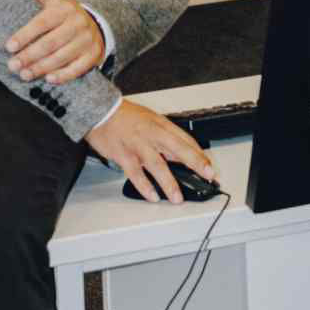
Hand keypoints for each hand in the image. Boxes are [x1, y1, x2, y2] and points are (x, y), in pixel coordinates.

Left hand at [5, 0, 103, 84]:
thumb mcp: (55, 0)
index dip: (24, 35)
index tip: (9, 47)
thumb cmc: (67, 14)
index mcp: (64, 10)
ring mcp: (87, 41)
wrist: (98, 22)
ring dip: (41, 68)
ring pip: (62, 57)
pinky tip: (48, 79)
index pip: (41, 24)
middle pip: (50, 43)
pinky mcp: (93, 55)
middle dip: (29, 56)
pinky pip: (78, 69)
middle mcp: (77, 25)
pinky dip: (63, 75)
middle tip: (12, 65)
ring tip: (24, 75)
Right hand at [87, 100, 216, 202]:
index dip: (199, 154)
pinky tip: (152, 195)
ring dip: (168, 182)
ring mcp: (137, 145)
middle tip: (206, 175)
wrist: (100, 111)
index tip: (209, 167)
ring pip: (156, 165)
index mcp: (161, 125)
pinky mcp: (123, 155)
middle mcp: (152, 134)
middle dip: (194, 162)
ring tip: (177, 197)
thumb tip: (181, 156)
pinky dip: (144, 186)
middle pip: (177, 148)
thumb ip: (166, 138)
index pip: (186, 139)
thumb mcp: (151, 120)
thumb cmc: (126, 116)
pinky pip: (135, 173)